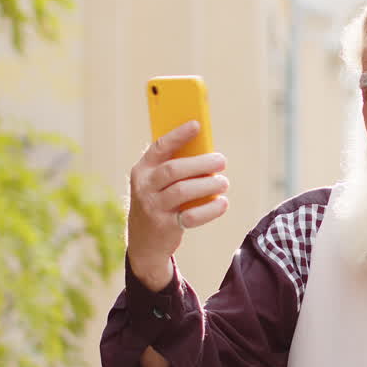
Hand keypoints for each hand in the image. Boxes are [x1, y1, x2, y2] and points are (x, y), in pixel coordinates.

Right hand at [127, 121, 229, 289]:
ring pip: (182, 191)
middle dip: (200, 163)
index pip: (159, 147)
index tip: (197, 124)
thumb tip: (206, 152)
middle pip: (174, 169)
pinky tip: (222, 203)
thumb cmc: (158, 203)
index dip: (178, 135)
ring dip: (208, 185)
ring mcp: (153, 207)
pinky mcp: (165, 226)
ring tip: (224, 183)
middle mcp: (144, 187)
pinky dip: (210, 210)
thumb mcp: (158, 184)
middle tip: (221, 161)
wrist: (144, 243)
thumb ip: (175, 169)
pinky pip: (190, 216)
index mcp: (142, 170)